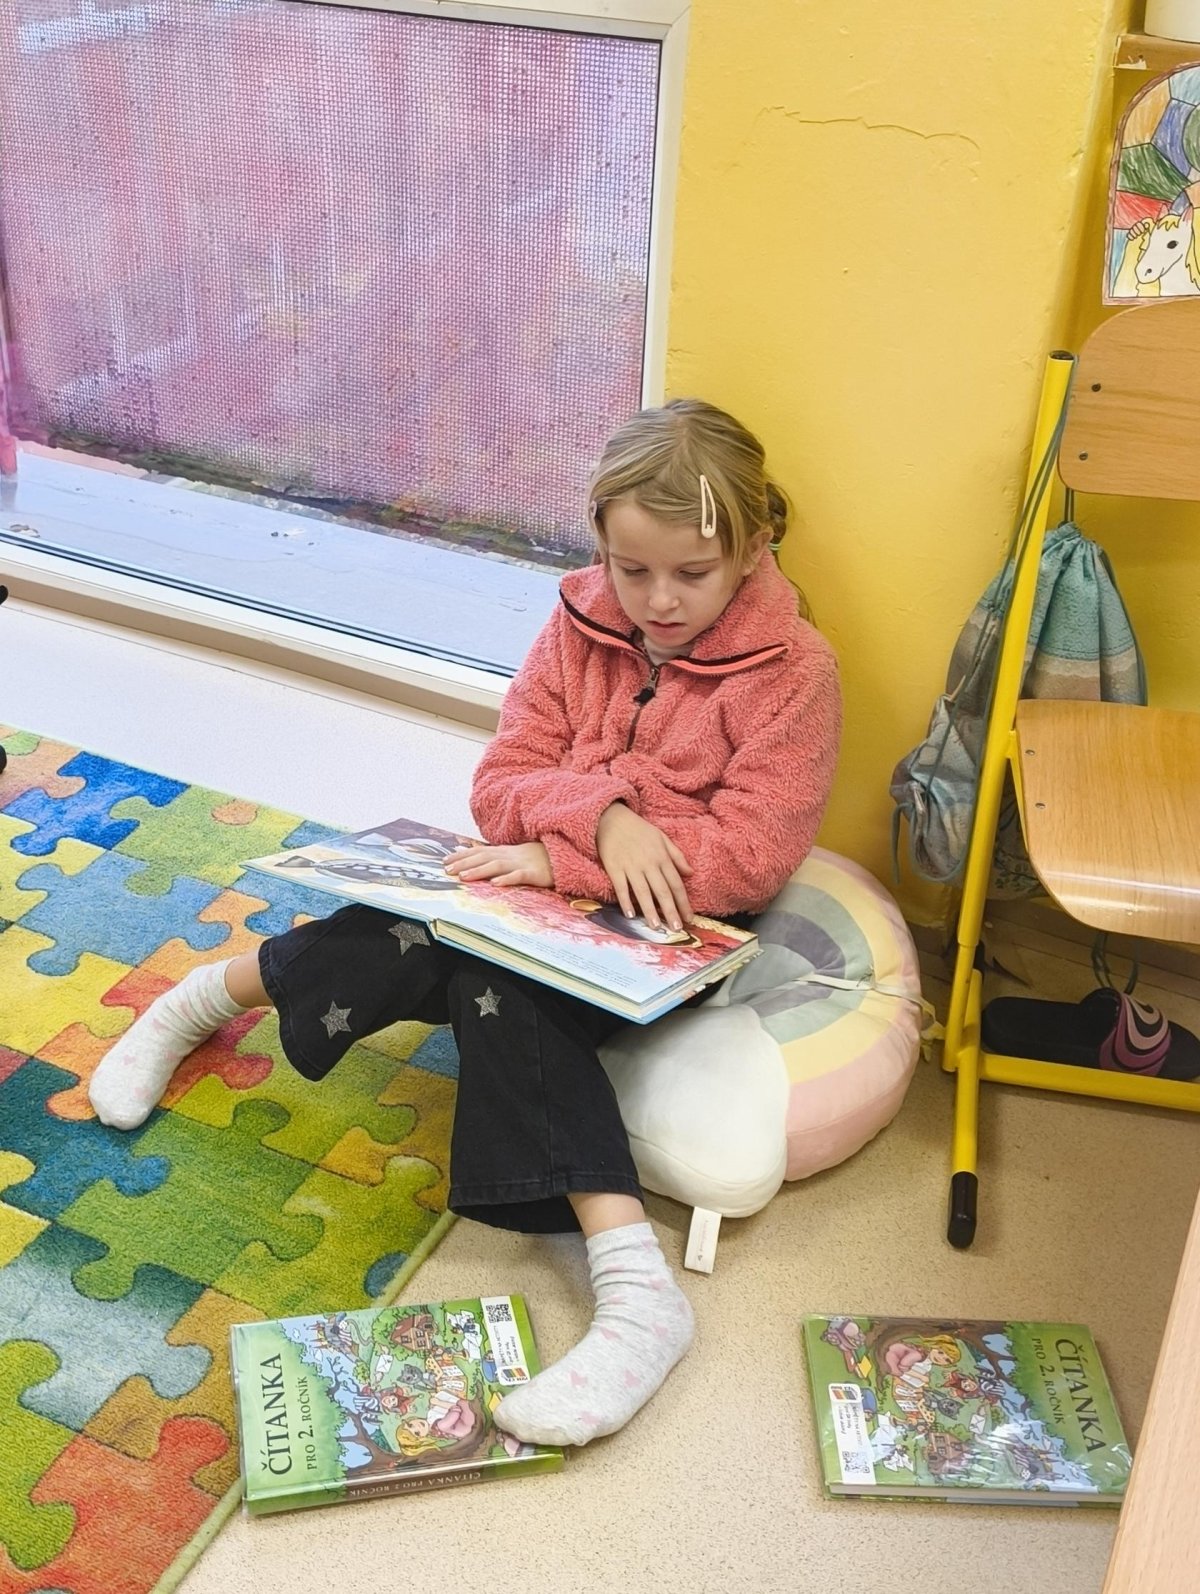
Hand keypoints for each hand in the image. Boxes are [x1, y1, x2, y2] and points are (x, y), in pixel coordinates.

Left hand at [444, 841, 552, 888]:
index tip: (444, 861)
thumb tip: (473, 855)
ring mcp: (521, 863)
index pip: (478, 852)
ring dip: (479, 871)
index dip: (461, 856)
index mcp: (503, 851)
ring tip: (464, 877)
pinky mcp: (534, 873)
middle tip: (447, 870)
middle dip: (464, 863)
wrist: (563, 855)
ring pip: (496, 866)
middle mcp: (509, 855)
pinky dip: (507, 879)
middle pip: (483, 857)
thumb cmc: (536, 857)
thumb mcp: (513, 854)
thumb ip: (494, 855)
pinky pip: (519, 876)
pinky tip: (495, 884)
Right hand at [595, 803, 692, 929]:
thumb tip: (691, 873)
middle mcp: (648, 863)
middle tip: (676, 929)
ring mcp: (630, 866)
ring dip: (650, 911)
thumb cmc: (639, 829)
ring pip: (643, 892)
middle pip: (662, 891)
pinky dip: (625, 901)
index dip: (683, 902)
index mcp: (662, 857)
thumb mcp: (662, 838)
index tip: (689, 918)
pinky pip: (621, 887)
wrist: (612, 818)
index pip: (676, 883)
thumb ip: (677, 856)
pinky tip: (630, 915)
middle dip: (670, 911)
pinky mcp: (614, 867)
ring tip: (656, 927)